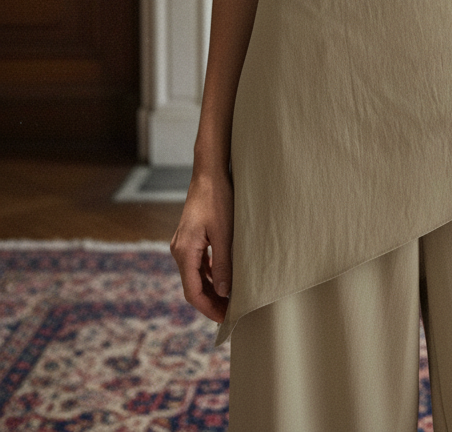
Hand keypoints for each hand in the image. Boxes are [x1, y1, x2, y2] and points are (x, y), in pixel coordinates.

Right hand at [170, 169, 233, 322]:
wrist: (209, 173)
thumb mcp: (225, 234)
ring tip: (230, 300)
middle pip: (192, 286)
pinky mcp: (190, 237)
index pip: (193, 292)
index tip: (224, 320)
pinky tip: (224, 278)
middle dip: (211, 302)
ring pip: (195, 276)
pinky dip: (209, 275)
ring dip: (211, 289)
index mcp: (185, 252)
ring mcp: (183, 244)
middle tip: (230, 314)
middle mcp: (179, 250)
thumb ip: (224, 264)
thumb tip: (224, 293)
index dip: (209, 309)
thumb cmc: (218, 200)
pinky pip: (197, 264)